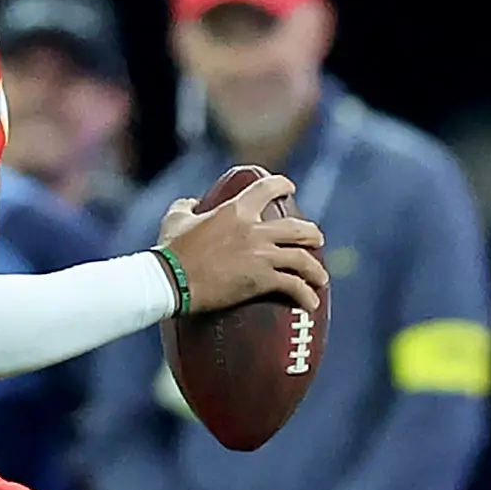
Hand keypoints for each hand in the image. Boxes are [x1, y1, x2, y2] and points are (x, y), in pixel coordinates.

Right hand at [159, 175, 329, 315]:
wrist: (171, 280)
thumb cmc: (171, 250)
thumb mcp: (176, 218)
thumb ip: (187, 206)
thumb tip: (193, 202)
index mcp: (236, 210)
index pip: (268, 188)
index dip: (282, 185)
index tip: (290, 188)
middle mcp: (255, 229)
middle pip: (297, 228)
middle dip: (311, 234)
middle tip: (316, 240)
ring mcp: (261, 255)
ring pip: (302, 258)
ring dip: (315, 269)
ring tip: (320, 278)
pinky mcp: (262, 280)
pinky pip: (293, 286)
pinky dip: (305, 295)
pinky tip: (311, 303)